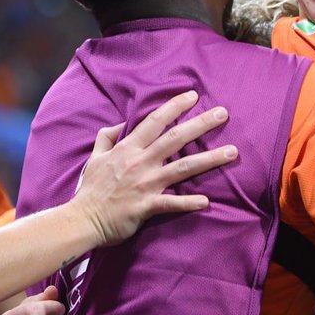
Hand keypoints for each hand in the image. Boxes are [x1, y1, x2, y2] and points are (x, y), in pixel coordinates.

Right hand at [70, 90, 232, 246]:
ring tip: (232, 152)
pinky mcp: (147, 206)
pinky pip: (172, 203)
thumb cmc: (91, 189)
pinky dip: (189, 202)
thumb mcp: (95, 156)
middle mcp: (140, 162)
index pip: (155, 121)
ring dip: (210, 159)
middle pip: (175, 138)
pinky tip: (207, 201)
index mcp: (128, 148)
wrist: (83, 219)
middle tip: (223, 113)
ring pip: (183, 168)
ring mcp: (146, 184)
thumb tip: (121, 124)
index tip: (193, 95)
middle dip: (201, 124)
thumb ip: (107, 137)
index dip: (174, 107)